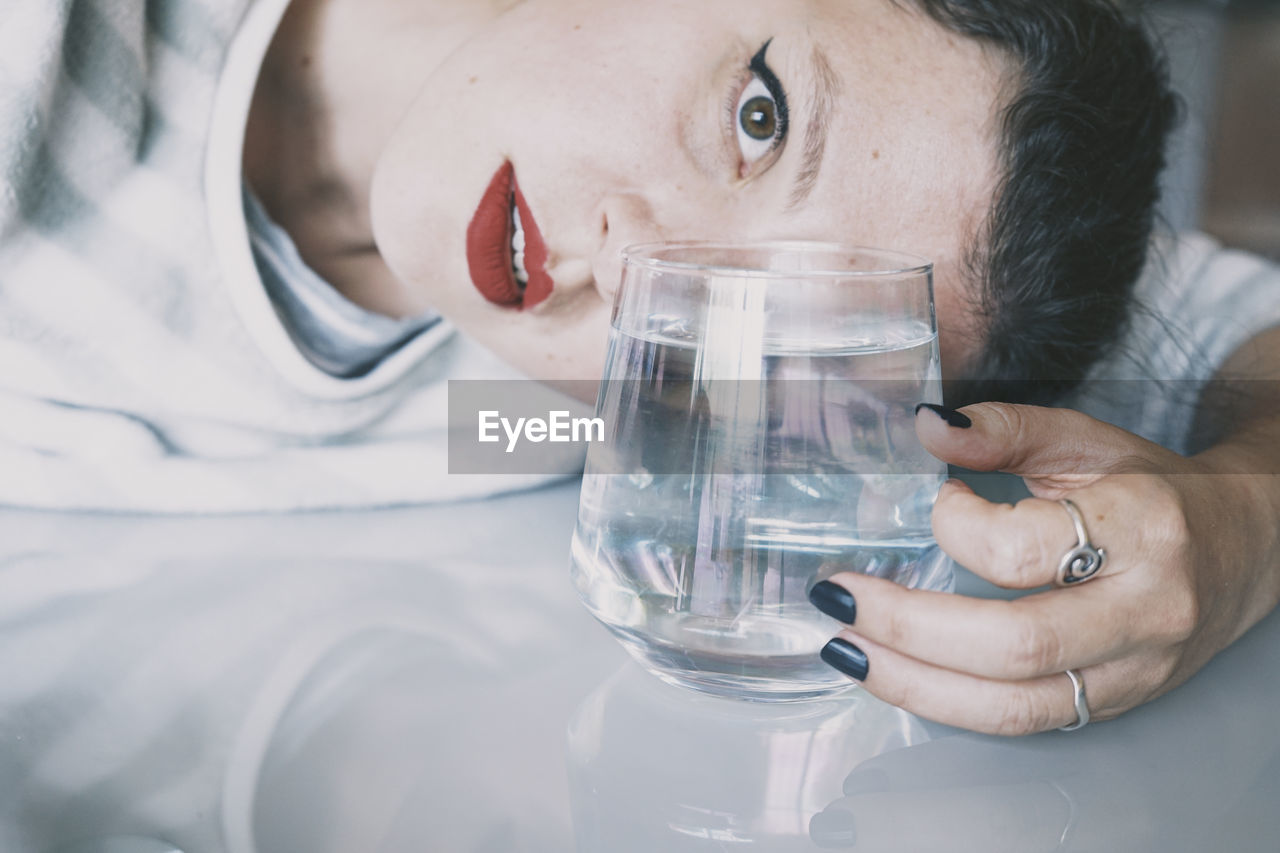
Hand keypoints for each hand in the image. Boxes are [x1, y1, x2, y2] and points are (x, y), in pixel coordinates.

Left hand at [809, 402, 1279, 734]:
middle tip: (836, 598)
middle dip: (907, 627)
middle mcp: (1144, 612)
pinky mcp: (1114, 705)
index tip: (935, 500)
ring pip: (1012, 707)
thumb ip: (1006, 428)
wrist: (1249, 548)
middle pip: (1013, 646)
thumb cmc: (1157, 490)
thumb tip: (926, 426)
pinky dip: (946, 703)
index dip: (957, 526)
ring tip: (845, 648)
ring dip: (912, 683)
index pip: (1027, 549)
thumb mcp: (1087, 441)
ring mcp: (1133, 672)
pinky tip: (894, 673)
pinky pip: (1020, 722)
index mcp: (1143, 530)